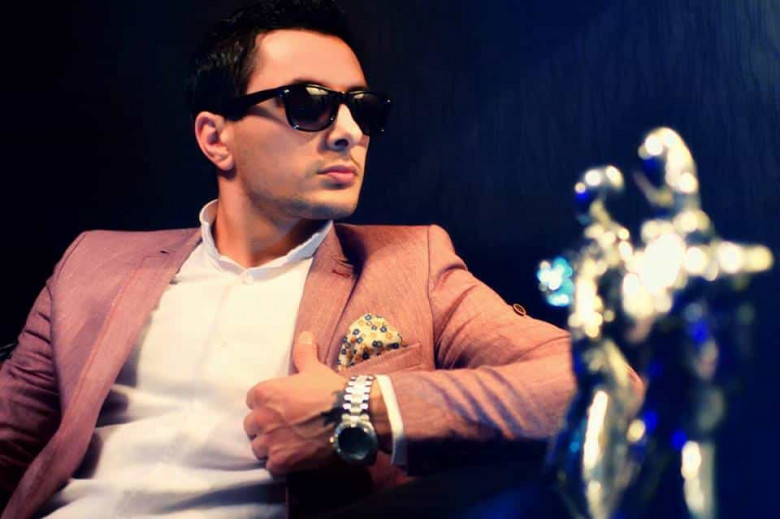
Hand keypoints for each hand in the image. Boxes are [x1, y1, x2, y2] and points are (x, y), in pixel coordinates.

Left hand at [243, 331, 346, 475]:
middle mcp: (261, 418)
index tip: (280, 407)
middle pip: (252, 425)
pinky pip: (271, 466)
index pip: (252, 400)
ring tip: (289, 443)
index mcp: (264, 393)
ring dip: (270, 446)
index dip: (266, 404)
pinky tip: (295, 457)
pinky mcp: (281, 461)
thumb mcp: (315, 369)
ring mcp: (270, 442)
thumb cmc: (331, 390)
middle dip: (265, 426)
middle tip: (285, 426)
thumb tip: (304, 335)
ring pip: (259, 447)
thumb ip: (303, 353)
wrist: (351, 416)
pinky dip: (281, 463)